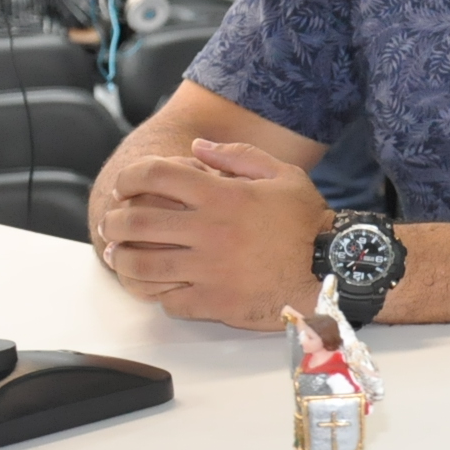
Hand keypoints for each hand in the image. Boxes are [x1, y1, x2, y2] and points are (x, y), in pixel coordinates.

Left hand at [101, 139, 332, 329]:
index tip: (126, 186)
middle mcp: (208, 232)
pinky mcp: (213, 302)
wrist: (334, 269)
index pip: (154, 175)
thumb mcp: (283, 176)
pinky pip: (167, 300)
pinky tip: (160, 284)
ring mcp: (208, 271)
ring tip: (121, 255)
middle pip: (135, 222)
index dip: (130, 177)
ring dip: (123, 259)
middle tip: (115, 224)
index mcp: (222, 196)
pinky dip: (157, 292)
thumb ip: (238, 157)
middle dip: (115, 221)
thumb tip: (196, 147)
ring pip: (140, 266)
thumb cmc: (308, 223)